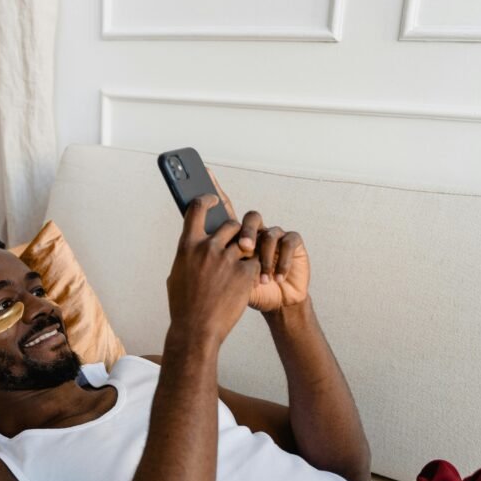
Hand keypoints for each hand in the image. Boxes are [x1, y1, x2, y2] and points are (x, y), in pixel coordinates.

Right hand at [166, 195, 260, 345]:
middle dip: (235, 233)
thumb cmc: (184, 306)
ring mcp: (227, 260)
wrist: (197, 329)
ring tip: (242, 265)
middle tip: (236, 244)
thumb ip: (188, 255)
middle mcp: (207, 248)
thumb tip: (193, 245)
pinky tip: (247, 282)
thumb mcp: (177, 275)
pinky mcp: (245, 273)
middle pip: (230, 225)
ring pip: (246, 242)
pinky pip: (254, 263)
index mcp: (187, 246)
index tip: (214, 198)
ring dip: (247, 251)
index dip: (207, 199)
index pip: (197, 209)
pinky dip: (253, 270)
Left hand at [207, 169, 308, 312]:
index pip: (221, 211)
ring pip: (267, 231)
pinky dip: (283, 261)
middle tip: (243, 250)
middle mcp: (252, 232)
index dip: (214, 193)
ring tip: (261, 277)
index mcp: (231, 238)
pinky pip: (289, 242)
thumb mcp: (218, 281)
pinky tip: (277, 278)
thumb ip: (207, 264)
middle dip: (245, 234)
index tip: (205, 173)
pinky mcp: (293, 245)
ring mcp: (273, 236)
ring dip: (264, 255)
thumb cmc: (242, 296)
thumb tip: (187, 249)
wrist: (274, 307)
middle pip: (245, 219)